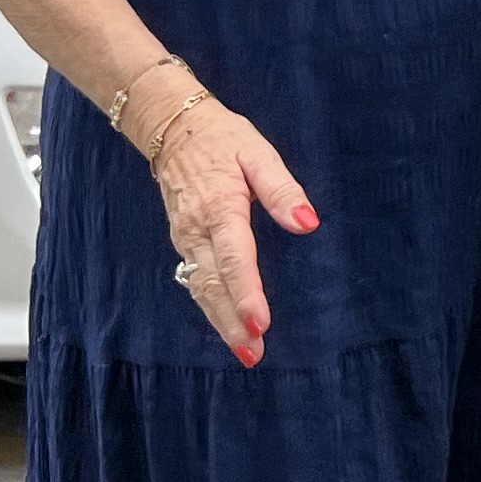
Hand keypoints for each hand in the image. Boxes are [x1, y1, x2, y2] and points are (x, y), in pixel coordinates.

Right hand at [146, 97, 317, 365]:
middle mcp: (197, 229)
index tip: (261, 323)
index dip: (247, 294)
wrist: (172, 127)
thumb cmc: (222, 139)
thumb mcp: (258, 153)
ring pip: (201, 287)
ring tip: (244, 352)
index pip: (235, 259)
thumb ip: (282, 190)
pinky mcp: (183, 241)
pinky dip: (209, 305)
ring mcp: (185, 238)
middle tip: (254, 354)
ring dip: (220, 321)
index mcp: (220, 208)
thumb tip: (308, 222)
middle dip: (233, 322)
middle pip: (214, 284)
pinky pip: (195, 279)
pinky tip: (225, 325)